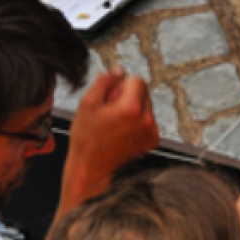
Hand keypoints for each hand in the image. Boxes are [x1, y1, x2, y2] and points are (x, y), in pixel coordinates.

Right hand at [62, 68, 157, 209]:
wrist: (92, 169)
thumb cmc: (86, 139)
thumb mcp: (87, 104)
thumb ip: (105, 82)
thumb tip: (118, 71)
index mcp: (131, 108)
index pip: (137, 80)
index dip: (121, 84)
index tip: (111, 95)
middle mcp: (146, 119)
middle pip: (144, 92)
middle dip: (128, 96)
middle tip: (109, 110)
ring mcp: (151, 131)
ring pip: (146, 107)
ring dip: (133, 109)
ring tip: (114, 123)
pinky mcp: (153, 141)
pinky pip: (148, 121)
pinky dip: (137, 123)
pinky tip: (121, 132)